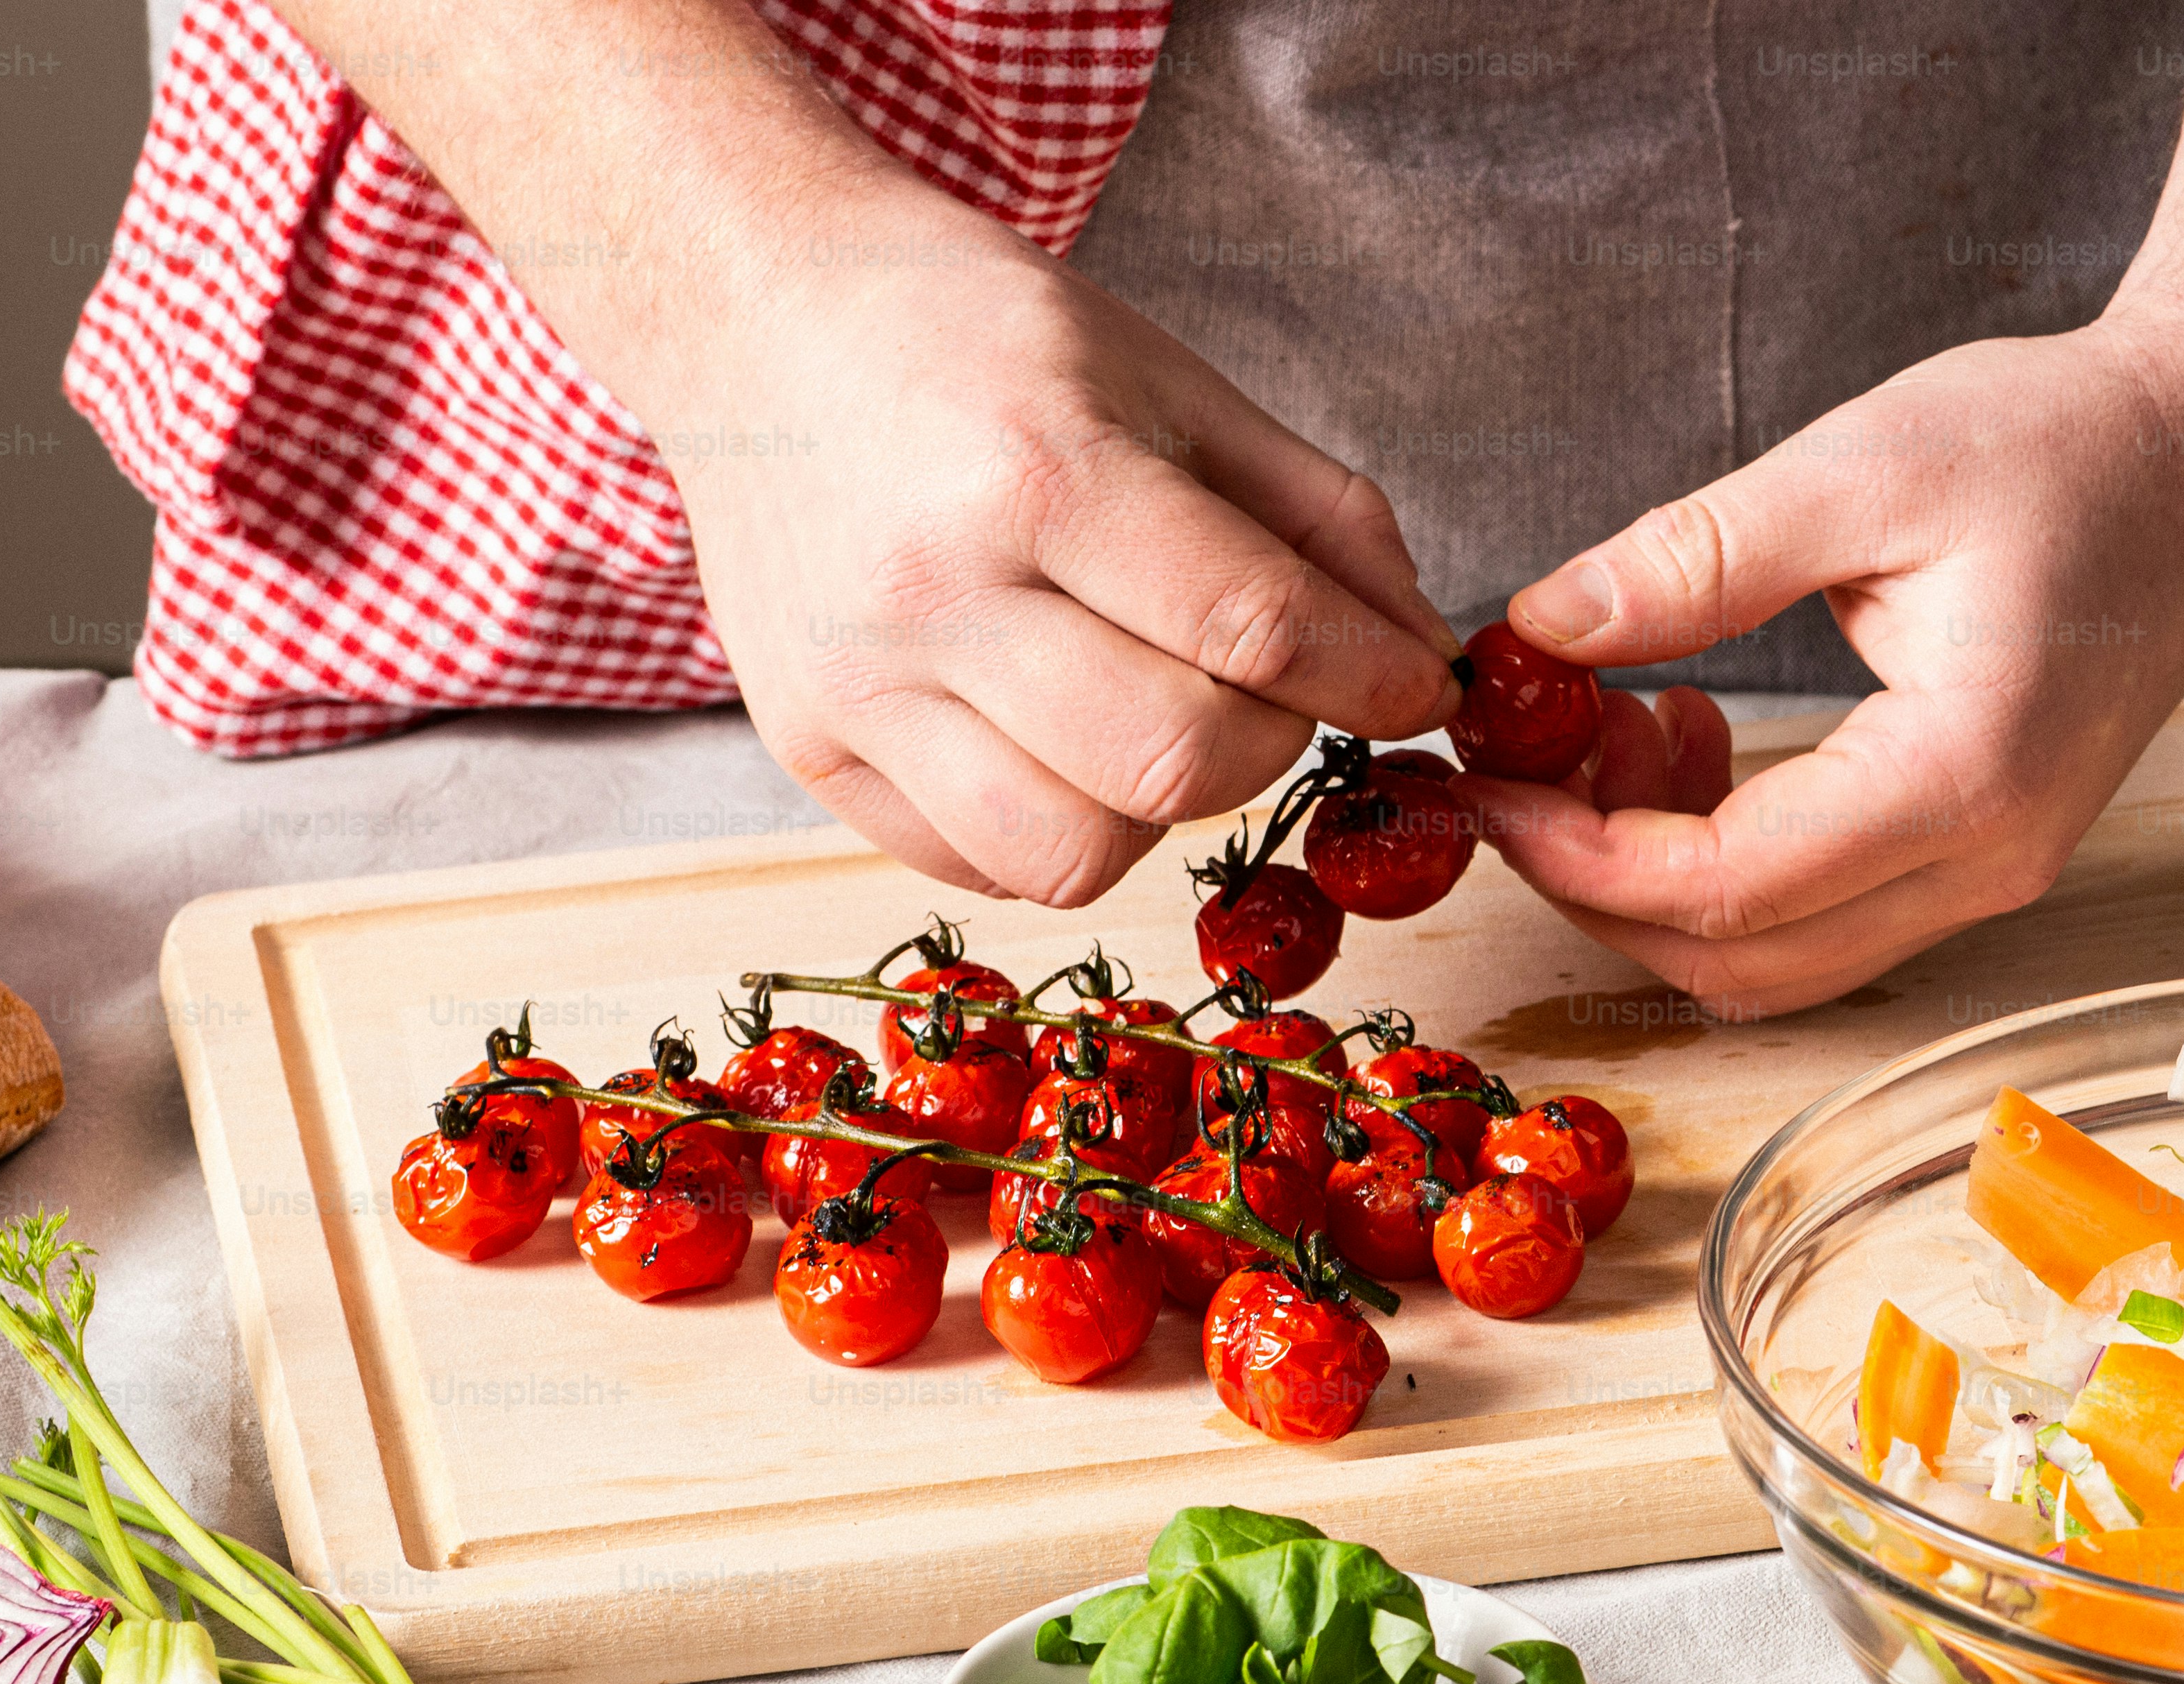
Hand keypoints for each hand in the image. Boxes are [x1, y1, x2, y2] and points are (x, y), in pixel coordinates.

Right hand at [633, 181, 1459, 904]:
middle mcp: (934, 592)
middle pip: (1172, 763)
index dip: (1372, 677)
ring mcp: (859, 688)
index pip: (1254, 628)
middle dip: (1269, 743)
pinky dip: (1058, 826)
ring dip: (1157, 808)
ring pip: (1075, 852)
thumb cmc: (976, 341)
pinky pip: (982, 865)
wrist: (763, 318)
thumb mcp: (1171, 381)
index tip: (1414, 688)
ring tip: (1153, 715)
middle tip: (1268, 687)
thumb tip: (1420, 656)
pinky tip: (1059, 739)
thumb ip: (1317, 520)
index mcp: (1037, 469)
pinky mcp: (810, 749)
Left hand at [1462, 314, 2183, 1013]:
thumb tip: (1537, 630)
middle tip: (1517, 762)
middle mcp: (1988, 862)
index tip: (1483, 784)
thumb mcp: (1861, 468)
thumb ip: (1692, 560)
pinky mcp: (1982, 854)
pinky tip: (1688, 738)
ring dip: (1660, 876)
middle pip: (1737, 960)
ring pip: (1774, 961)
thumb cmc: (2066, 439)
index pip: (1723, 889)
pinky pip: (1820, 914)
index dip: (1576, 855)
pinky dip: (1725, 861)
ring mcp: (1993, 874)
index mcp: (1962, 777)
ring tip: (1609, 723)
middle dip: (1598, 881)